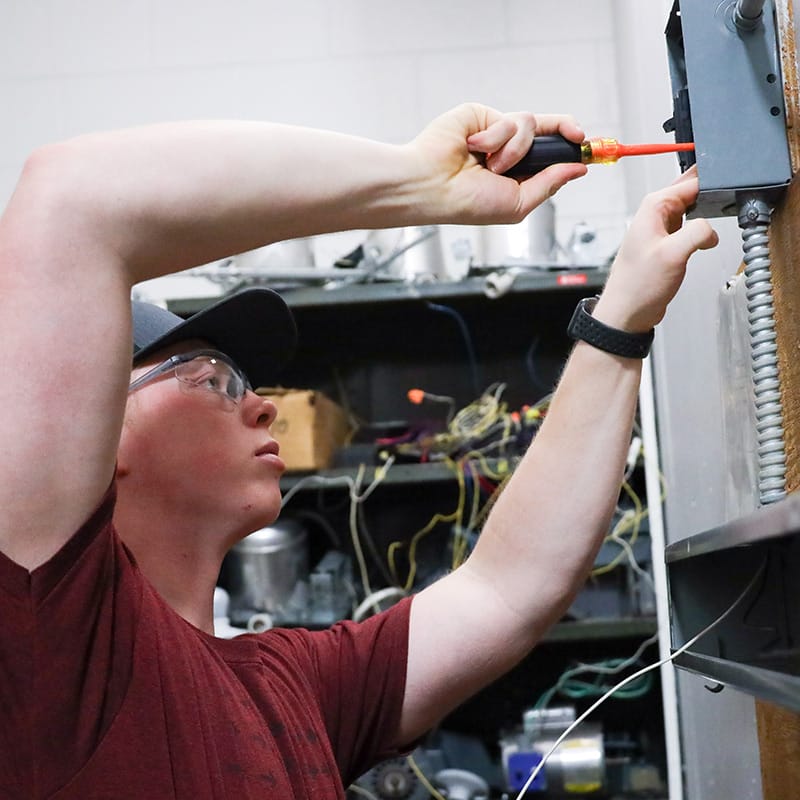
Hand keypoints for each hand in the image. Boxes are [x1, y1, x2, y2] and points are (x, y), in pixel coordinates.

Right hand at [408, 103, 586, 224]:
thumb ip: (549, 184)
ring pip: (531, 126)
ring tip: (491, 165)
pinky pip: (511, 119)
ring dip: (516, 149)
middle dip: (566, 131)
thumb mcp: (517, 203)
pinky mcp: (484, 116)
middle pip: (550, 131)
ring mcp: (496, 132)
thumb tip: (578, 169)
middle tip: (578, 136)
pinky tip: (476, 149)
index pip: (551, 156)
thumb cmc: (466, 203)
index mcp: (517, 175)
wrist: (433, 185)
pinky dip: (498, 137)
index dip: (572, 149)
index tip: (590, 148)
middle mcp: (509, 152)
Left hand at [595, 167, 718, 332]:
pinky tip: (706, 242)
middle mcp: (655, 213)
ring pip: (693, 208)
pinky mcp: (667, 242)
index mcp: (654, 206)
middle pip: (692, 190)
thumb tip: (712, 229)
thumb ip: (697, 232)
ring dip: (707, 214)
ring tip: (713, 227)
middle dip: (711, 196)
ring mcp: (661, 228)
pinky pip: (690, 226)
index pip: (691, 180)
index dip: (713, 184)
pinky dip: (701, 231)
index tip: (729, 194)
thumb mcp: (673, 254)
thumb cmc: (638, 285)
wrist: (628, 312)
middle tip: (724, 209)